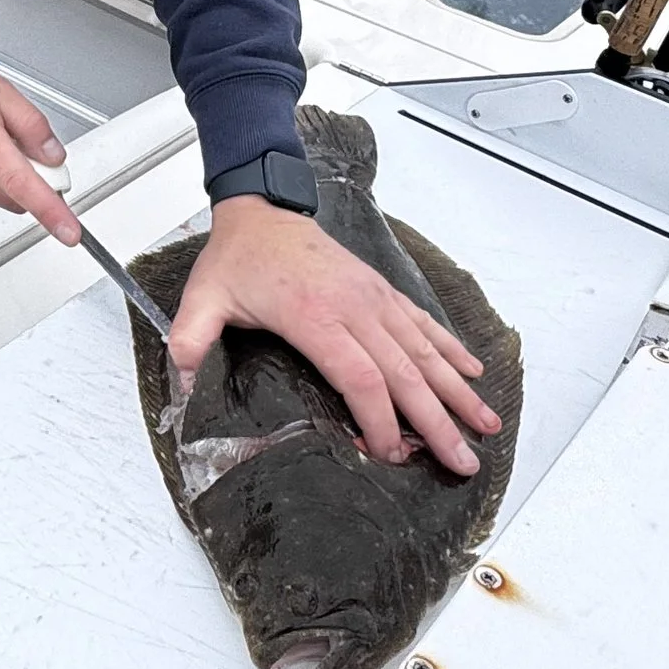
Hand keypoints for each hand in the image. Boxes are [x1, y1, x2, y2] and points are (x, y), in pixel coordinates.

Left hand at [168, 196, 499, 475]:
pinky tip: (473, 373)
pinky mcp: (381, 291)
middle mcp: (354, 307)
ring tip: (486, 424)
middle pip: (405, 373)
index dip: (380, 421)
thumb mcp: (203, 299)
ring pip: (424, 350)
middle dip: (437, 421)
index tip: (389, 455)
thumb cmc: (237, 258)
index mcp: (314, 316)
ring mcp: (374, 297)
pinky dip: (450, 349)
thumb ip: (192, 340)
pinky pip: (423, 323)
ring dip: (457, 390)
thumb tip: (182, 384)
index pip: (360, 377)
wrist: (261, 209)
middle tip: (463, 460)